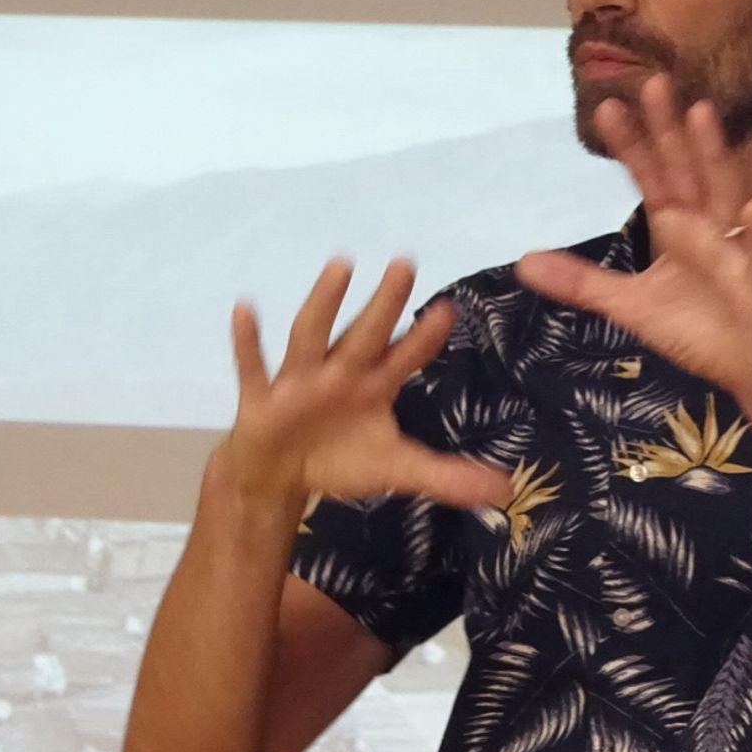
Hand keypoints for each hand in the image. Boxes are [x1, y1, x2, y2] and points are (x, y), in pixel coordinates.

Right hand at [221, 257, 510, 511]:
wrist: (278, 476)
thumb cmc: (341, 458)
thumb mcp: (397, 468)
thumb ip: (447, 475)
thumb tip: (506, 489)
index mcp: (375, 384)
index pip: (405, 356)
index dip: (424, 337)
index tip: (450, 310)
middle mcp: (340, 372)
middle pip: (365, 333)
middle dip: (384, 302)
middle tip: (407, 263)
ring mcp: (299, 381)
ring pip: (312, 335)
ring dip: (325, 301)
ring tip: (342, 264)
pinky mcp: (261, 400)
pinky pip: (254, 368)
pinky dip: (248, 342)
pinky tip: (245, 308)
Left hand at [514, 75, 751, 443]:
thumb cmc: (698, 328)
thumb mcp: (630, 305)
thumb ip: (583, 281)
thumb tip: (524, 262)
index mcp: (676, 226)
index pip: (649, 176)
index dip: (629, 144)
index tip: (606, 106)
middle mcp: (706, 224)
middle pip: (684, 168)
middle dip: (669, 128)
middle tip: (653, 80)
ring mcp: (736, 245)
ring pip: (723, 190)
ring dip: (713, 153)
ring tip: (701, 112)